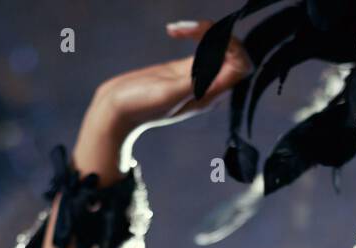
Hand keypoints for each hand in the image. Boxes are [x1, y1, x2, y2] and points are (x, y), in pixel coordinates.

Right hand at [90, 19, 252, 138]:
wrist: (116, 112)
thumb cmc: (139, 107)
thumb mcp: (167, 95)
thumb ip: (194, 84)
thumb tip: (220, 71)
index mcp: (209, 96)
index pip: (239, 66)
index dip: (231, 46)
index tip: (207, 38)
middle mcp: (207, 88)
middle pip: (232, 53)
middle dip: (216, 34)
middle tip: (188, 27)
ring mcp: (197, 78)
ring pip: (218, 48)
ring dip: (203, 31)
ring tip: (178, 28)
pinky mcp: (184, 70)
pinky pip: (203, 48)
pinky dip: (193, 33)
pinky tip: (174, 30)